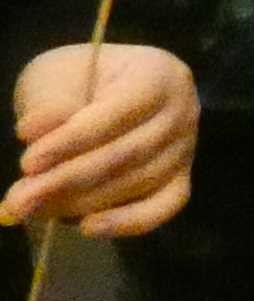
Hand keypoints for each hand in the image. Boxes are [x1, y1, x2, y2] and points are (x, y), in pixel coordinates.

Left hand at [10, 42, 197, 238]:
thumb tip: (33, 135)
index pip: (119, 112)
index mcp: (157, 73)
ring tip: (34, 209)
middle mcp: (183, 111)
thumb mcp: (56, 77)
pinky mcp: (180, 179)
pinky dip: (127, 223)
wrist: (103, 89)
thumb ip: (50, 104)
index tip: (28, 163)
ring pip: (138, 183)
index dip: (73, 140)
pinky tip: (87, 227)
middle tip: (19, 201)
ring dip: (82, 202)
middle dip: (68, 180)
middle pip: (129, 154)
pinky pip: (162, 207)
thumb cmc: (78, 77)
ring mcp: (186, 148)